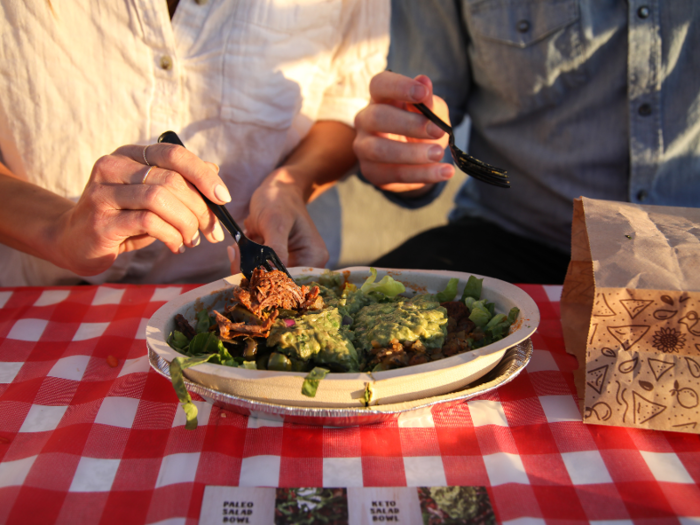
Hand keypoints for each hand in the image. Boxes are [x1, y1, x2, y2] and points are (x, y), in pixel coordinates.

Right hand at [52, 143, 229, 275]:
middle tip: (211, 231)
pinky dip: (171, 235)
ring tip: (192, 239)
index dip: (203, 175)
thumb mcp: (152, 197)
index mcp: (129, 155)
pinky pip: (148, 222)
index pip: (173, 154)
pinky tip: (176, 245)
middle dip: (200, 208)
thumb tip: (214, 173)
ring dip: (186, 223)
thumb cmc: (122, 218)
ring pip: (160, 198)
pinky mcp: (101, 220)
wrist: (74, 241)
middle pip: (171, 179)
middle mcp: (113, 166)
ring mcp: (103, 192)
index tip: (223, 197)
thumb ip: (180, 183)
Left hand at [229, 167, 328, 274]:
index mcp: (314, 259)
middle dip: (255, 267)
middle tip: (240, 246)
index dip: (266, 279)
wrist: (278, 188)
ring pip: (265, 276)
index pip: (289, 281)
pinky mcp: (279, 262)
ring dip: (250, 260)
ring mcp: (292, 264)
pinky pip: (261, 268)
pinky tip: (251, 238)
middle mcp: (307, 266)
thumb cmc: (279, 200)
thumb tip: (271, 274)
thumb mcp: (276, 221)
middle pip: (277, 282)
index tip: (242, 264)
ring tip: (250, 235)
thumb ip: (274, 248)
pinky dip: (250, 257)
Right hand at [353, 71, 453, 195]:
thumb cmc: (421, 127)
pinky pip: (395, 174)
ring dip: (413, 154)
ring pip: (381, 150)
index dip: (399, 86)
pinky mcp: (372, 172)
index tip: (422, 92)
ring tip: (439, 154)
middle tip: (438, 131)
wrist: (417, 159)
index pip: (380, 84)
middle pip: (377, 117)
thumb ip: (429, 101)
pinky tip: (444, 172)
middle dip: (409, 124)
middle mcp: (365, 120)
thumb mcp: (432, 112)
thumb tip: (424, 81)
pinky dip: (423, 174)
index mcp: (379, 98)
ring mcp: (364, 147)